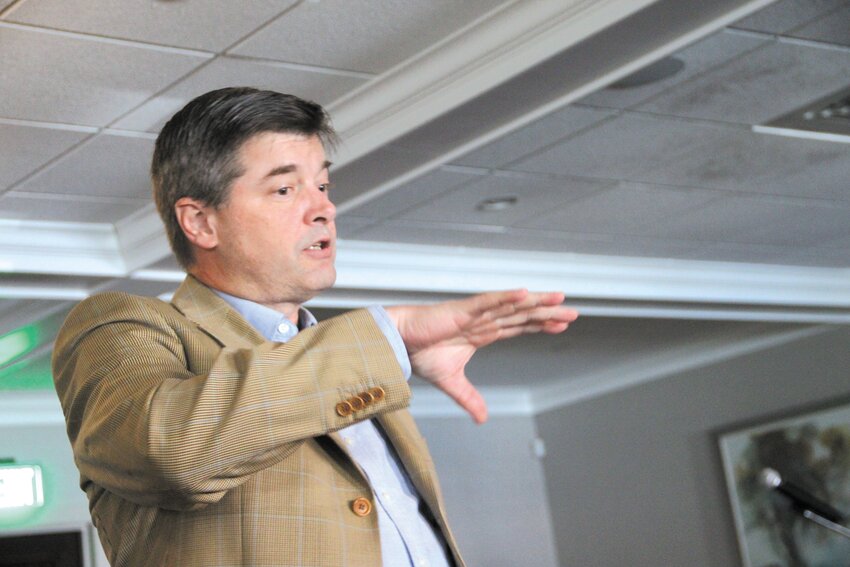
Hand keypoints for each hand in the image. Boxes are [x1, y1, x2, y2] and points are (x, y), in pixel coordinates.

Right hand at [385, 290, 577, 422]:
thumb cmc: (422, 354)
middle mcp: (484, 321)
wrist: (399, 342)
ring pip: (511, 307)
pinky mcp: (462, 310)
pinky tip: (524, 294)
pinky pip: (488, 302)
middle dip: (547, 314)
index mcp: (483, 333)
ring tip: (559, 298)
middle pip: (522, 316)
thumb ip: (469, 398)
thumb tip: (482, 419)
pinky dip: (505, 297)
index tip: (561, 325)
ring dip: (535, 303)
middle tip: (572, 312)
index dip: (540, 325)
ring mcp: (475, 314)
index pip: (518, 327)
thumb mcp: (451, 382)